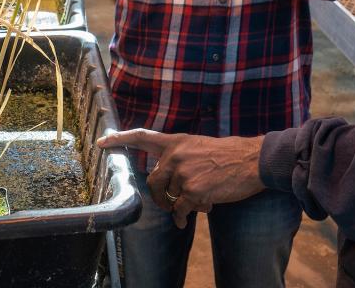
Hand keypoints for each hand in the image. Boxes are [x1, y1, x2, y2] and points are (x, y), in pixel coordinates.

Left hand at [97, 129, 264, 228]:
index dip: (121, 138)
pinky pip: (181, 210)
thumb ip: (181, 158)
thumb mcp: (200, 147)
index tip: (102, 141)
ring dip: (182, 204)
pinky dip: (184, 217)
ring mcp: (183, 174)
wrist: (251, 161)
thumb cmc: (229, 155)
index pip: (143, 137)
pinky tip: (193, 217)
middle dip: (160, 196)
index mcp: (177, 142)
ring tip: (201, 201)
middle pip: (154, 181)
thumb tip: (168, 183)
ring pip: (170, 198)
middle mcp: (176, 156)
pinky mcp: (193, 191)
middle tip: (170, 203)